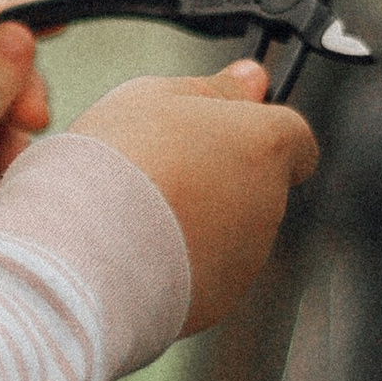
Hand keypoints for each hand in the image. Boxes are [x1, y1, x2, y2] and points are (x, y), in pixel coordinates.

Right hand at [74, 59, 316, 330]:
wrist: (86, 250)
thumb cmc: (119, 166)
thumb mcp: (157, 95)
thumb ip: (216, 89)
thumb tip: (252, 79)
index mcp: (265, 146)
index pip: (296, 139)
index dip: (259, 133)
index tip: (224, 129)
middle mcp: (268, 205)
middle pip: (258, 186)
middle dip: (220, 178)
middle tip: (162, 168)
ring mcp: (246, 259)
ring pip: (231, 233)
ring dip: (198, 222)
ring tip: (137, 213)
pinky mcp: (217, 301)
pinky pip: (205, 274)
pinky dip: (180, 263)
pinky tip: (137, 251)